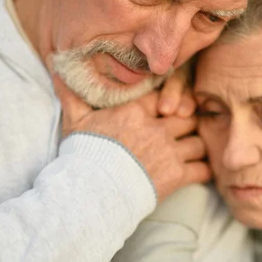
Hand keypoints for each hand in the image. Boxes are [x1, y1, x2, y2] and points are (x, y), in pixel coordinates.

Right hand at [52, 75, 210, 201]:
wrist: (91, 192)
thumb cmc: (83, 154)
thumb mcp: (75, 121)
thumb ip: (72, 94)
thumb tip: (58, 69)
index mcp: (136, 111)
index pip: (165, 96)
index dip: (171, 101)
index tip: (171, 108)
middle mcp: (158, 128)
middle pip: (188, 118)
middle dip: (188, 122)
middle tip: (186, 128)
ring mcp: (169, 152)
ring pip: (199, 142)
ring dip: (197, 146)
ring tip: (192, 150)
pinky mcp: (177, 176)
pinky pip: (202, 169)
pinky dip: (203, 170)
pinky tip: (198, 171)